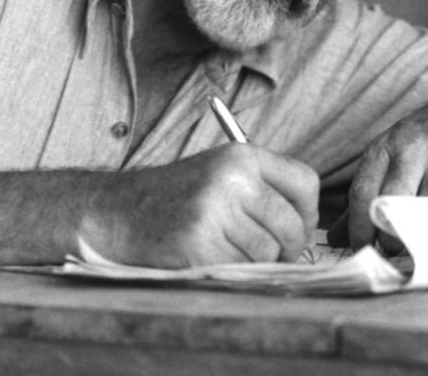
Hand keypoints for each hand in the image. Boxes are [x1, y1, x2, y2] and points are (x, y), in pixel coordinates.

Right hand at [78, 143, 318, 267]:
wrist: (117, 211)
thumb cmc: (176, 198)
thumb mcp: (220, 173)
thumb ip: (264, 188)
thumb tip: (310, 227)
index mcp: (242, 155)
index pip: (305, 183)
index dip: (308, 213)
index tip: (297, 227)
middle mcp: (231, 178)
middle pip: (291, 224)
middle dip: (288, 248)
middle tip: (272, 255)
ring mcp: (214, 211)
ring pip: (268, 252)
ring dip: (257, 263)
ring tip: (232, 253)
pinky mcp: (198, 245)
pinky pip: (241, 269)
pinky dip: (234, 273)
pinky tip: (212, 261)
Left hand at [330, 77, 427, 250]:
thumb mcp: (392, 154)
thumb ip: (365, 196)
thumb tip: (335, 237)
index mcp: (385, 147)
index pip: (362, 193)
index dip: (359, 229)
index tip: (362, 251)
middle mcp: (411, 150)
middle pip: (391, 202)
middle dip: (387, 236)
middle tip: (389, 255)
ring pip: (426, 209)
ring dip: (419, 236)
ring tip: (415, 250)